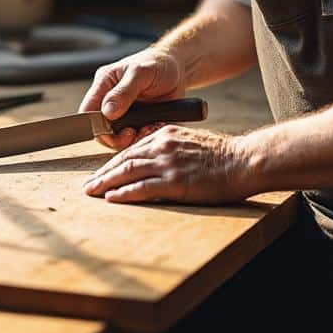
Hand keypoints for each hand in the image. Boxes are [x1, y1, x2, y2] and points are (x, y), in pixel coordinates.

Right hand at [80, 48, 186, 149]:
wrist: (177, 69)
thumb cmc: (157, 64)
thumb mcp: (141, 73)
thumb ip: (123, 92)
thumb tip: (107, 112)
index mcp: (104, 84)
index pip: (87, 111)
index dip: (95, 125)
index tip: (114, 130)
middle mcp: (109, 100)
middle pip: (100, 129)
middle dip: (116, 137)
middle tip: (133, 132)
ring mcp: (122, 113)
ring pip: (116, 138)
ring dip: (132, 139)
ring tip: (148, 127)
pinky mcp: (136, 122)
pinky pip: (133, 138)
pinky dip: (144, 137)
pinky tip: (154, 127)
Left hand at [83, 125, 254, 203]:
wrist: (243, 161)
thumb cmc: (222, 156)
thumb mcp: (191, 143)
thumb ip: (170, 149)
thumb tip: (155, 163)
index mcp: (166, 134)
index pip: (132, 149)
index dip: (113, 162)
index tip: (102, 172)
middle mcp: (162, 145)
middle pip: (124, 159)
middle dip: (103, 173)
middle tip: (88, 184)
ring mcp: (168, 163)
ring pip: (127, 172)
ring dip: (106, 182)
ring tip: (92, 192)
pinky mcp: (175, 181)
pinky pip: (142, 188)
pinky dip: (124, 193)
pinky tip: (112, 198)